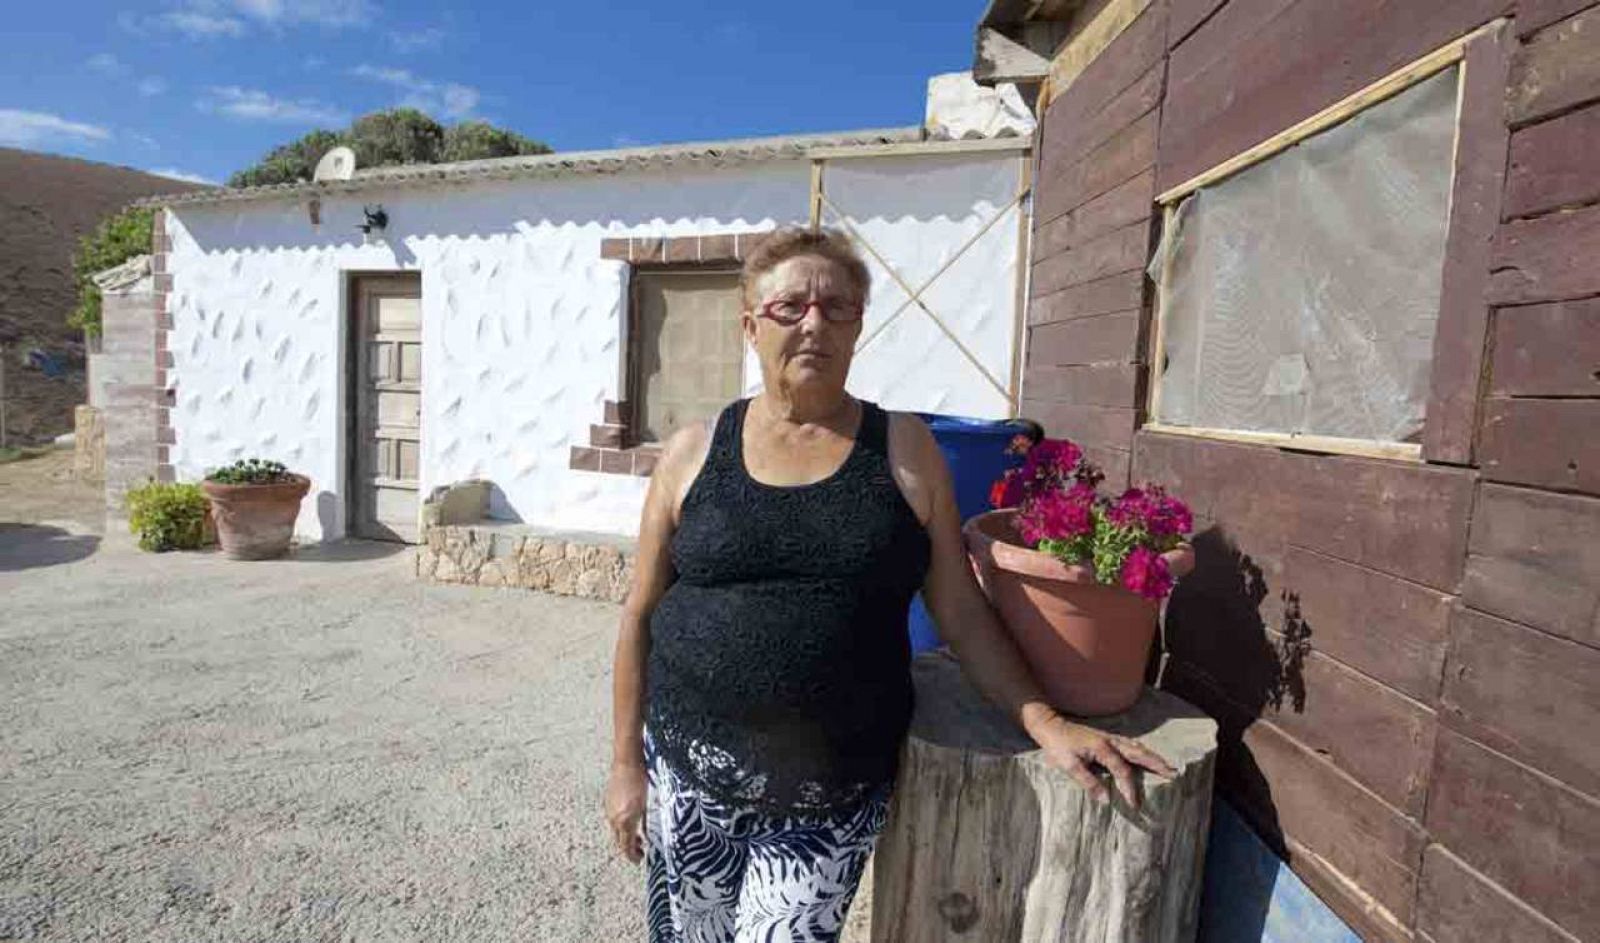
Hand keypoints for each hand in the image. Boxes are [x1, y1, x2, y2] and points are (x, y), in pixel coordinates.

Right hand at [604, 761, 647, 863]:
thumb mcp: (647, 804)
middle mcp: (614, 818)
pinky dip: (621, 826)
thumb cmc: (640, 780)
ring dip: (625, 837)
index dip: (632, 856)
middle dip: (629, 848)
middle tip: (640, 851)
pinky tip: (630, 823)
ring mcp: (609, 811)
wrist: (627, 763)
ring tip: (637, 838)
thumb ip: (645, 822)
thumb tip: (645, 835)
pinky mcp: (607, 803)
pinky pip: (614, 820)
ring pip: (616, 831)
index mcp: (625, 820)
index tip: (638, 860)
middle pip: (619, 841)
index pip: (626, 846)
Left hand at [1027, 710, 1174, 809]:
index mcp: (1103, 749)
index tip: (1135, 805)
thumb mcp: (1069, 766)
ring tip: (1167, 766)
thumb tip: (1106, 800)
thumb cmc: (1058, 746)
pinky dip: (1142, 751)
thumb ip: (1088, 782)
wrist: (1050, 726)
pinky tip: (1145, 755)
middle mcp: (1111, 741)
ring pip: (1137, 747)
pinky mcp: (1107, 738)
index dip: (1130, 789)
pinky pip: (1130, 745)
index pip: (1122, 771)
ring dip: (1152, 757)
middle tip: (1173, 774)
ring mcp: (1110, 738)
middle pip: (1139, 753)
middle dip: (1157, 764)